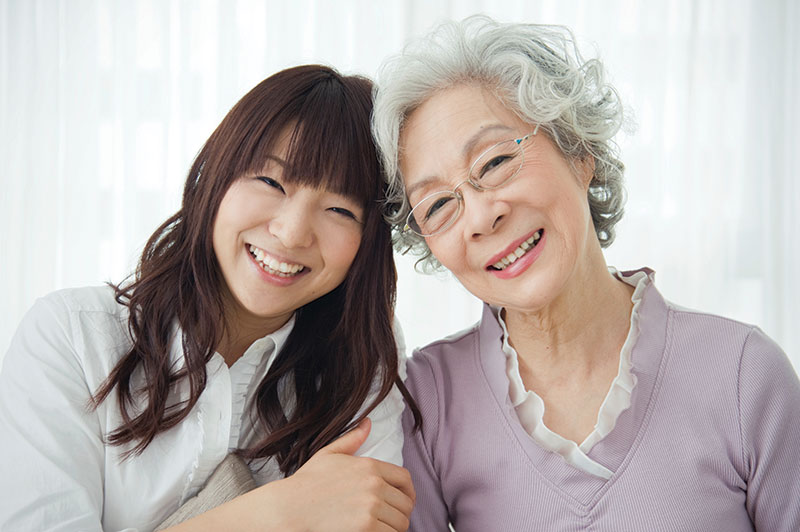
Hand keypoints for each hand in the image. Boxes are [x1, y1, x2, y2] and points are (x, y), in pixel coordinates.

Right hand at [164, 418, 414, 531]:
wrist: (289, 509)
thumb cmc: (307, 484)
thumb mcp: (328, 455)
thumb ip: (352, 439)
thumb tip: (367, 423)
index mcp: (369, 467)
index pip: (405, 480)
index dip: (408, 493)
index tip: (404, 502)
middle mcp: (374, 486)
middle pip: (405, 505)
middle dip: (400, 513)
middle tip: (390, 520)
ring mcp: (371, 509)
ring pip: (400, 524)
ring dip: (394, 528)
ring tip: (382, 528)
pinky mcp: (366, 529)